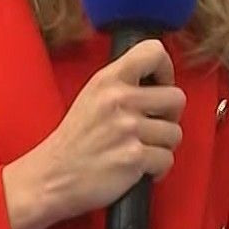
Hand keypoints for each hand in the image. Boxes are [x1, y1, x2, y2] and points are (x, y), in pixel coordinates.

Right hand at [3, 40, 184, 228]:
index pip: (153, 51)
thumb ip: (123, 83)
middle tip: (153, 126)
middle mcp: (118, 99)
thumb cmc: (74, 141)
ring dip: (162, 146)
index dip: (165, 70)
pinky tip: (139, 167)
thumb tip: (160, 80)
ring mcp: (127, 128)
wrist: (52, 177)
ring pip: (175, 132)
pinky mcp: (134, 157)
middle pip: (177, 98)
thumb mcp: (92, 96)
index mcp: (108, 80)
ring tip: (140, 149)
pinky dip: (157, 169)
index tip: (160, 86)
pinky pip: (167, 159)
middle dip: (170, 116)